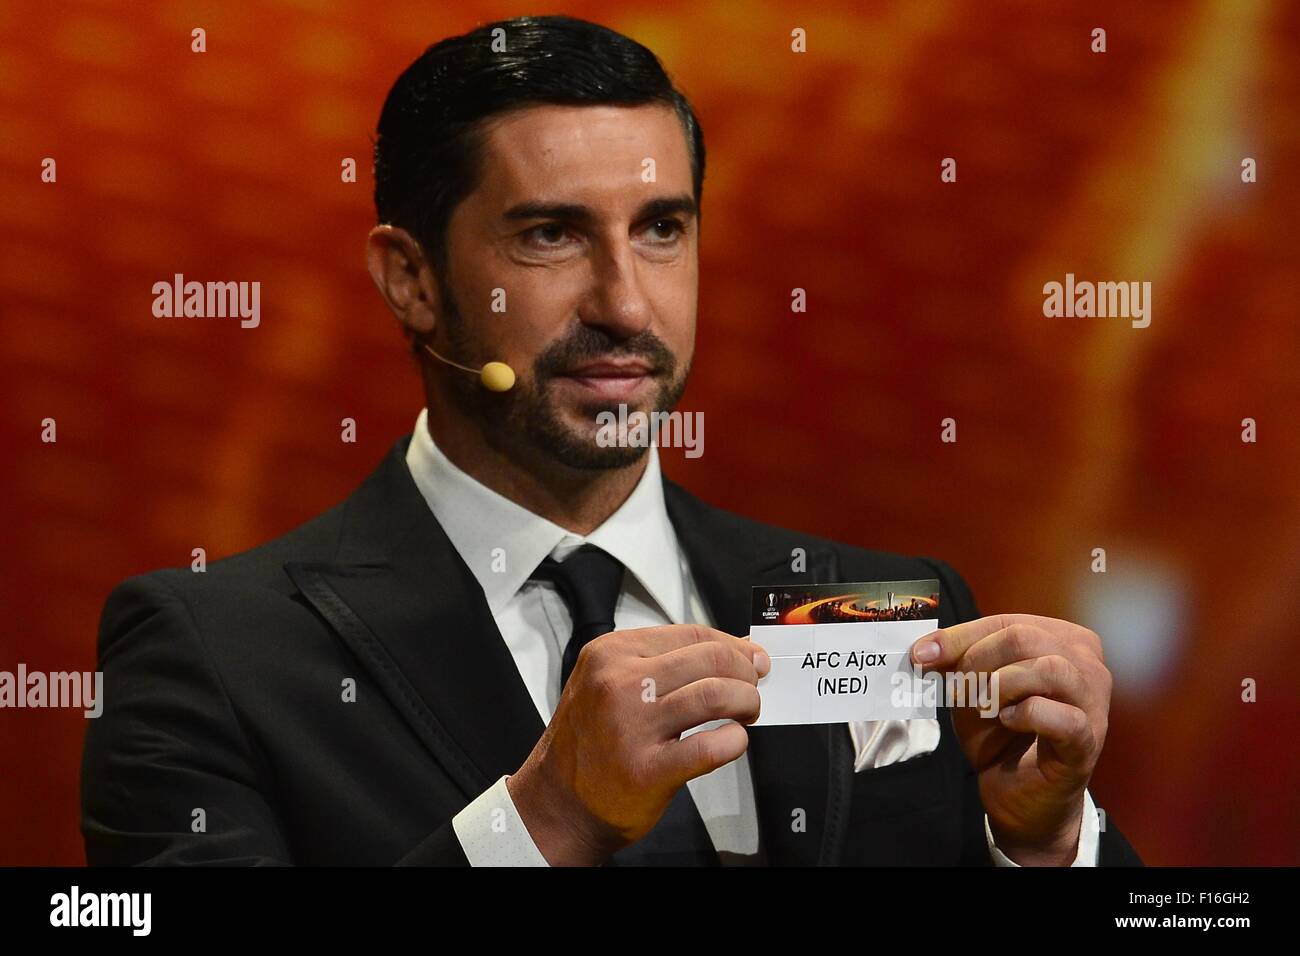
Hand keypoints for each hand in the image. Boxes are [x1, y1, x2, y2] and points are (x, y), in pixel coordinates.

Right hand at [507, 624, 769, 865]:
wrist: (559, 803)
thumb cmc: (591, 742)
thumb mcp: (612, 684)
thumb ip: (669, 663)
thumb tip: (737, 649)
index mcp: (611, 654)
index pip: (691, 634)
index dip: (733, 645)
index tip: (752, 659)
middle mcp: (618, 684)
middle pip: (709, 659)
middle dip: (745, 673)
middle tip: (752, 689)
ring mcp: (631, 726)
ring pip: (714, 695)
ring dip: (746, 702)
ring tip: (746, 713)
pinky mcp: (647, 769)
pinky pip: (709, 746)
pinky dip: (734, 741)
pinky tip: (733, 741)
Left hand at [911, 614, 1110, 864]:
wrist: (1018, 796)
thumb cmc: (1002, 734)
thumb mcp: (972, 689)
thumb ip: (956, 662)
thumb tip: (924, 648)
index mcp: (1062, 639)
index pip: (1004, 623)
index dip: (958, 638)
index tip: (921, 655)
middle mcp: (1087, 664)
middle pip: (1024, 637)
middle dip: (977, 662)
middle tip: (958, 691)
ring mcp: (1093, 702)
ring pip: (1048, 668)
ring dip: (1001, 686)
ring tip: (983, 708)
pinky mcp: (1087, 740)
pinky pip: (1060, 715)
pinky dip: (1025, 715)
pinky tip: (1009, 721)